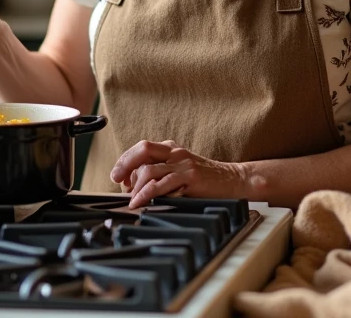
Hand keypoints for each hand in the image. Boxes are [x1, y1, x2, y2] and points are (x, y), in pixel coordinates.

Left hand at [111, 140, 248, 208]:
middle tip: (116, 181)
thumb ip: (161, 173)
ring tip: (131, 200)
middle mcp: (175, 152)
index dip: (126, 160)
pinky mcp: (190, 177)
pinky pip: (163, 184)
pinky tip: (140, 202)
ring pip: (149, 170)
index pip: (141, 148)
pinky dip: (147, 194)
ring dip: (135, 186)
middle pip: (142, 151)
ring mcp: (183, 164)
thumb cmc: (207, 180)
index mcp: (171, 148)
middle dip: (124, 165)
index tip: (117, 176)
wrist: (234, 180)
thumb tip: (133, 184)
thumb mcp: (181, 171)